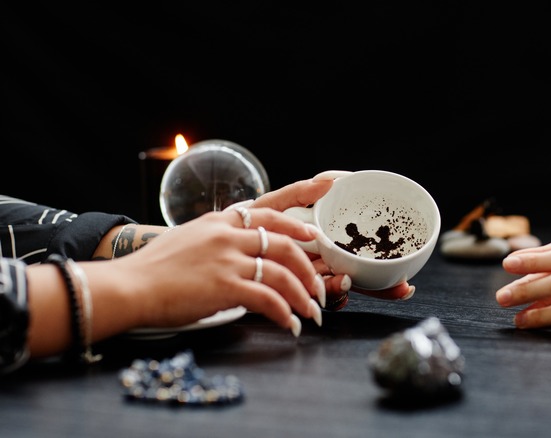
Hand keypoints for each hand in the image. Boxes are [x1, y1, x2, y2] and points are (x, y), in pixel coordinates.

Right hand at [98, 206, 323, 336]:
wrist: (129, 286)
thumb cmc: (155, 269)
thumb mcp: (189, 239)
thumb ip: (218, 240)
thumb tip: (241, 250)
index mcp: (221, 221)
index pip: (269, 207)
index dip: (300, 202)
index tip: (323, 196)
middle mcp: (227, 235)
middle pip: (285, 243)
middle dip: (309, 268)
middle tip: (320, 287)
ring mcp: (227, 259)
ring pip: (282, 273)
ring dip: (302, 296)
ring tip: (311, 313)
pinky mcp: (224, 286)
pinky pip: (268, 299)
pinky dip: (284, 314)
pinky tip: (289, 325)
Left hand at [244, 177, 414, 309]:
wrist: (207, 258)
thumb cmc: (239, 230)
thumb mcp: (269, 208)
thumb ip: (298, 194)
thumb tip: (331, 180)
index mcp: (316, 248)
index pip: (354, 259)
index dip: (380, 267)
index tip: (403, 279)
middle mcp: (313, 267)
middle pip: (355, 277)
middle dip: (381, 284)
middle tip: (402, 287)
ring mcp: (299, 280)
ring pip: (336, 287)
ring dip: (353, 289)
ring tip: (355, 282)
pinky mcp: (283, 292)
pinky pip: (310, 295)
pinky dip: (329, 292)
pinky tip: (338, 288)